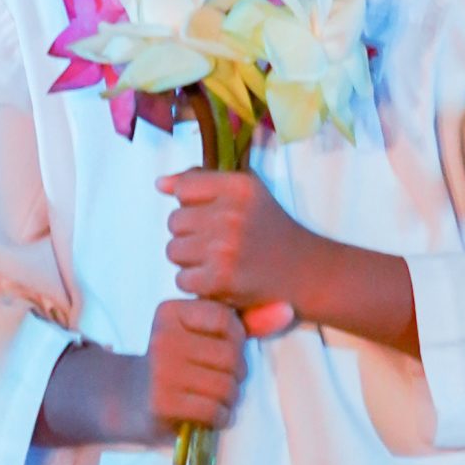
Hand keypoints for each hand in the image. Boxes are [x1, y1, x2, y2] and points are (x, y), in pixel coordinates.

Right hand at [134, 299, 246, 444]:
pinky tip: (206, 414)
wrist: (134, 399)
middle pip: (230, 355)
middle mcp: (162, 336)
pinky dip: (219, 417)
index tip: (224, 349)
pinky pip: (214, 411)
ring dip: (228, 399)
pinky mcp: (162, 402)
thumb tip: (287, 310)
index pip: (225, 318)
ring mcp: (160, 370)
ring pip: (226, 386)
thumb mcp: (205, 335)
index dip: (237, 339)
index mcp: (170, 311)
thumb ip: (246, 322)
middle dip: (235, 374)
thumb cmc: (181, 362)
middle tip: (220, 379)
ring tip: (214, 397)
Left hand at [159, 168, 308, 321]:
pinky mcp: (222, 279)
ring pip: (173, 250)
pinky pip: (182, 279)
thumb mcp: (244, 192)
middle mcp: (231, 213)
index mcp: (238, 186)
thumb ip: (200, 181)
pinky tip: (217, 279)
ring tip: (215, 260)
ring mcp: (226, 247)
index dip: (191, 204)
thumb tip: (159, 184)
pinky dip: (196, 283)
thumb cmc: (269, 227)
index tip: (210, 215)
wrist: (305, 271)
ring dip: (189, 260)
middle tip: (215, 242)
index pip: (183, 188)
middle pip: (174, 221)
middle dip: (189, 234)